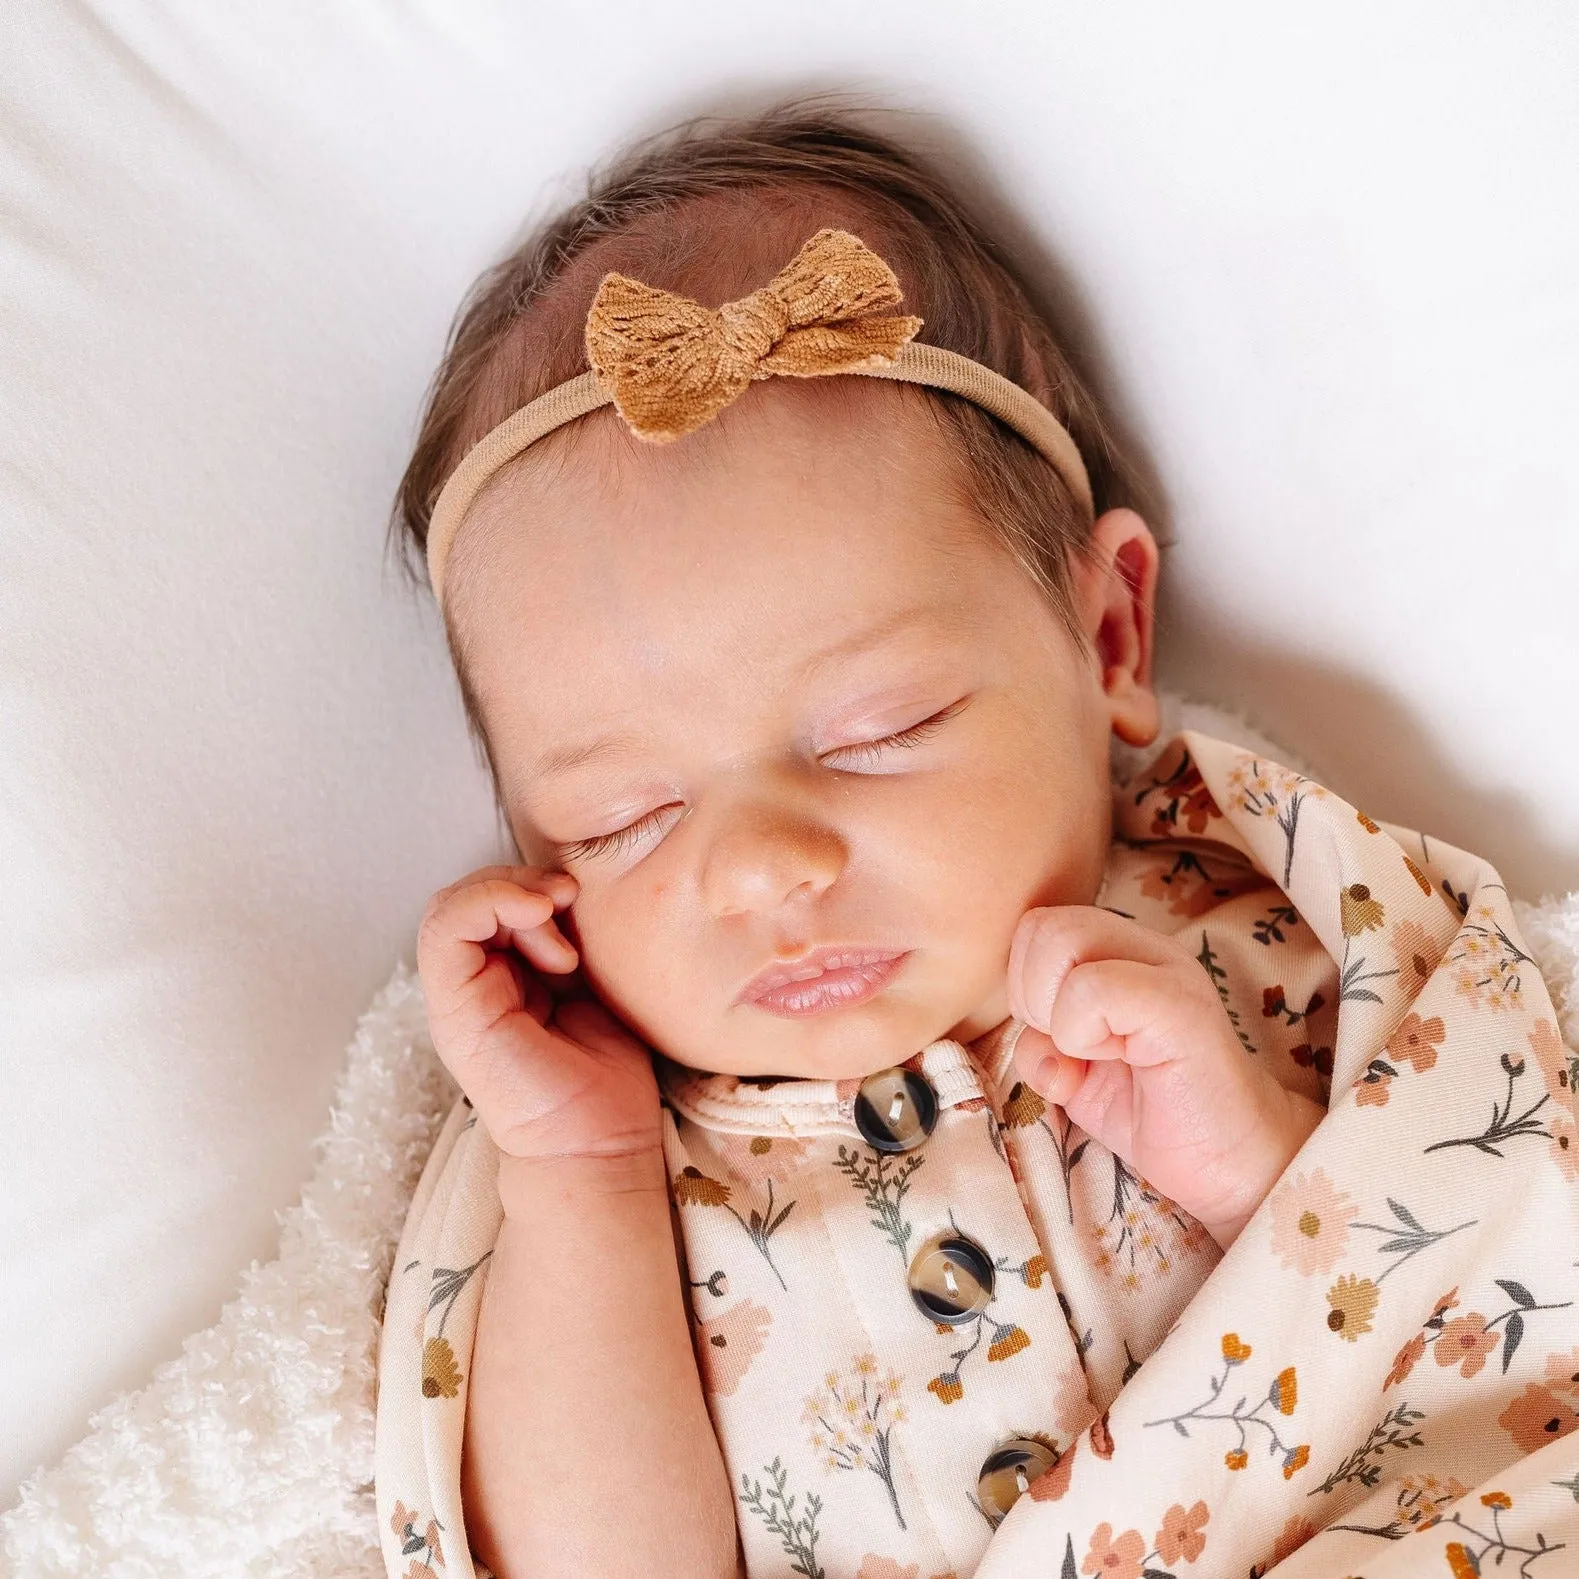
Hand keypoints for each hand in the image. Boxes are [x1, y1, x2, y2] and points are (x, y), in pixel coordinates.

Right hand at [416, 864, 661, 1174]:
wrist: (600, 1142)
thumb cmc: (604, 1073)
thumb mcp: (589, 984)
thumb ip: (565, 940)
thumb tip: (563, 888)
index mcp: (500, 981)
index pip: (486, 900)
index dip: (527, 881)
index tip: (576, 896)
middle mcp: (472, 987)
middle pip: (466, 895)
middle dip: (520, 880)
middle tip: (567, 898)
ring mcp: (458, 1000)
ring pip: (450, 904)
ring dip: (510, 893)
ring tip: (556, 922)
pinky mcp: (456, 1011)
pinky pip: (445, 929)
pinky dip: (490, 903)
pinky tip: (539, 920)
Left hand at [1007, 906, 1321, 1247]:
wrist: (1230, 1162)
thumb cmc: (1152, 1112)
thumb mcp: (1074, 1071)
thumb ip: (1039, 1040)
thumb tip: (1026, 1036)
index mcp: (1119, 952)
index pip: (1034, 928)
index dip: (1024, 985)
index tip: (1056, 1036)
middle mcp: (1144, 947)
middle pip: (1042, 927)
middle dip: (1031, 997)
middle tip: (1072, 1046)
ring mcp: (1167, 970)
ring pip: (1061, 942)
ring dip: (1056, 1014)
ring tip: (1098, 1054)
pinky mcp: (1181, 1007)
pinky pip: (1093, 989)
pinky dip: (1080, 1035)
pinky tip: (1118, 1063)